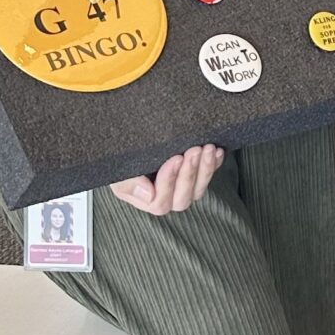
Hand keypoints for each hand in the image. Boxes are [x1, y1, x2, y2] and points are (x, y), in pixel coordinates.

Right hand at [109, 145, 223, 211]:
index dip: (168, 183)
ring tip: (207, 148)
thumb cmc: (122, 151)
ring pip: (198, 189)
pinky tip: (216, 151)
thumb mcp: (117, 168)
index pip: (159, 202)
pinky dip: (214, 163)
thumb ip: (127, 182)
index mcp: (144, 198)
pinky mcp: (196, 173)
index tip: (174, 159)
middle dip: (189, 174)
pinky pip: (209, 174)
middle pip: (182, 199)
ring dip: (205, 169)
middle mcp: (166, 196)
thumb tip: (148, 194)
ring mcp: (183, 186)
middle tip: (193, 151)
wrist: (132, 132)